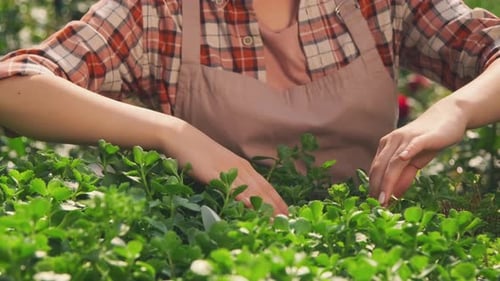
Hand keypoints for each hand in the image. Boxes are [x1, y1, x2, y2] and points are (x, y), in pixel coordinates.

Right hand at [160, 119, 288, 215]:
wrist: (181, 137)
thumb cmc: (199, 152)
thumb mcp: (219, 166)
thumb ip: (230, 178)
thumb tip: (239, 194)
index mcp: (242, 166)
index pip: (265, 185)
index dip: (277, 199)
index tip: (288, 212)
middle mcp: (240, 168)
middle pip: (263, 189)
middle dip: (276, 206)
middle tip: (289, 221)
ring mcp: (228, 170)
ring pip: (252, 190)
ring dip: (266, 206)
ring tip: (277, 220)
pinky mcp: (214, 173)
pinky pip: (231, 188)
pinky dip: (244, 198)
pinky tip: (252, 207)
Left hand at [368, 101, 466, 205]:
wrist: (449, 116)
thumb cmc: (429, 141)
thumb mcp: (415, 162)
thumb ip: (405, 176)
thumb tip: (395, 196)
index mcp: (387, 146)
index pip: (376, 169)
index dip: (374, 187)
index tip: (373, 204)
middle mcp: (392, 141)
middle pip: (380, 167)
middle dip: (377, 188)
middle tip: (377, 207)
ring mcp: (406, 138)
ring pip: (392, 162)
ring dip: (387, 181)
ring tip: (385, 199)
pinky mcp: (422, 136)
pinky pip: (411, 145)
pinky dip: (406, 153)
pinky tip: (402, 161)